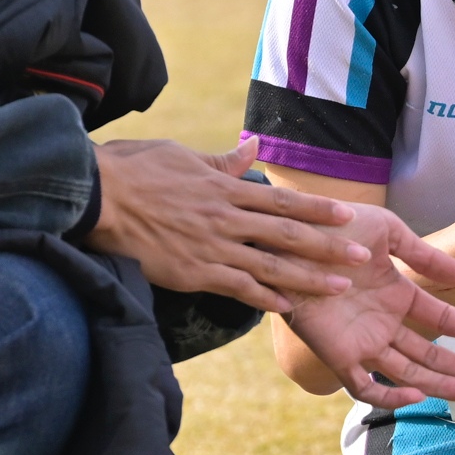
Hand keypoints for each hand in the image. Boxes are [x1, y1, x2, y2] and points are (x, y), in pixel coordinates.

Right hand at [88, 136, 367, 312]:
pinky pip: (237, 287)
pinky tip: (288, 307)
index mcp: (224, 189)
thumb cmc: (133, 170)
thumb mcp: (181, 155)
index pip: (281, 201)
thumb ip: (222, 161)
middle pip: (287, 234)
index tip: (347, 215)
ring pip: (271, 265)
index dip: (317, 210)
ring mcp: (211, 247)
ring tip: (340, 287)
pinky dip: (265, 298)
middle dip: (328, 246)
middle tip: (360, 256)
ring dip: (309, 277)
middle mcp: (225, 218)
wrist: (94, 196)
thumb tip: (253, 147)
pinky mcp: (193, 272)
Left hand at [281, 205, 454, 406]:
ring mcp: (362, 342)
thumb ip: (426, 256)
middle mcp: (383, 324)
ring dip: (440, 384)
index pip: (442, 320)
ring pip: (408, 373)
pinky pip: (365, 385)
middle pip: (431, 355)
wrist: (289, 236)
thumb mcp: (388, 232)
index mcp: (397, 296)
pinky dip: (389, 394)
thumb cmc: (334, 228)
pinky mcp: (338, 354)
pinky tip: (417, 393)